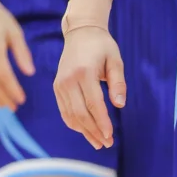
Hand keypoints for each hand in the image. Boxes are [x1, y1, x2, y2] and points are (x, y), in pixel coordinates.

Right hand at [53, 24, 125, 150]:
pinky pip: (64, 111)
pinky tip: (86, 131)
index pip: (93, 104)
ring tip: (98, 143)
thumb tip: (120, 105)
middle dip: (94, 131)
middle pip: (80, 113)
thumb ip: (118, 82)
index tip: (110, 136)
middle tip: (107, 143)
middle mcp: (68, 80)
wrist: (80, 33)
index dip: (102, 122)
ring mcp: (60, 84)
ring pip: (70, 115)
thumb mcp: (116, 60)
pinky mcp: (57, 87)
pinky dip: (74, 123)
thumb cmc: (102, 46)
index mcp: (84, 72)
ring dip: (84, 131)